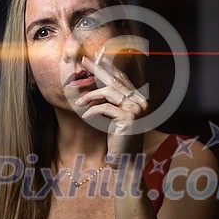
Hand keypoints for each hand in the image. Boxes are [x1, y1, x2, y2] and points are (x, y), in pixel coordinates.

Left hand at [75, 55, 147, 169]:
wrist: (126, 161)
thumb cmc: (118, 139)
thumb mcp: (114, 117)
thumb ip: (112, 101)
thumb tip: (99, 83)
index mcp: (138, 99)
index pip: (122, 79)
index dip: (109, 67)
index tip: (97, 57)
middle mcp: (140, 101)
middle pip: (115, 80)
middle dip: (97, 69)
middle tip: (83, 60)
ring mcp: (136, 108)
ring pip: (108, 92)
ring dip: (90, 96)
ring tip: (78, 103)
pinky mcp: (128, 117)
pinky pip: (104, 108)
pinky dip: (92, 112)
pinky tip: (85, 117)